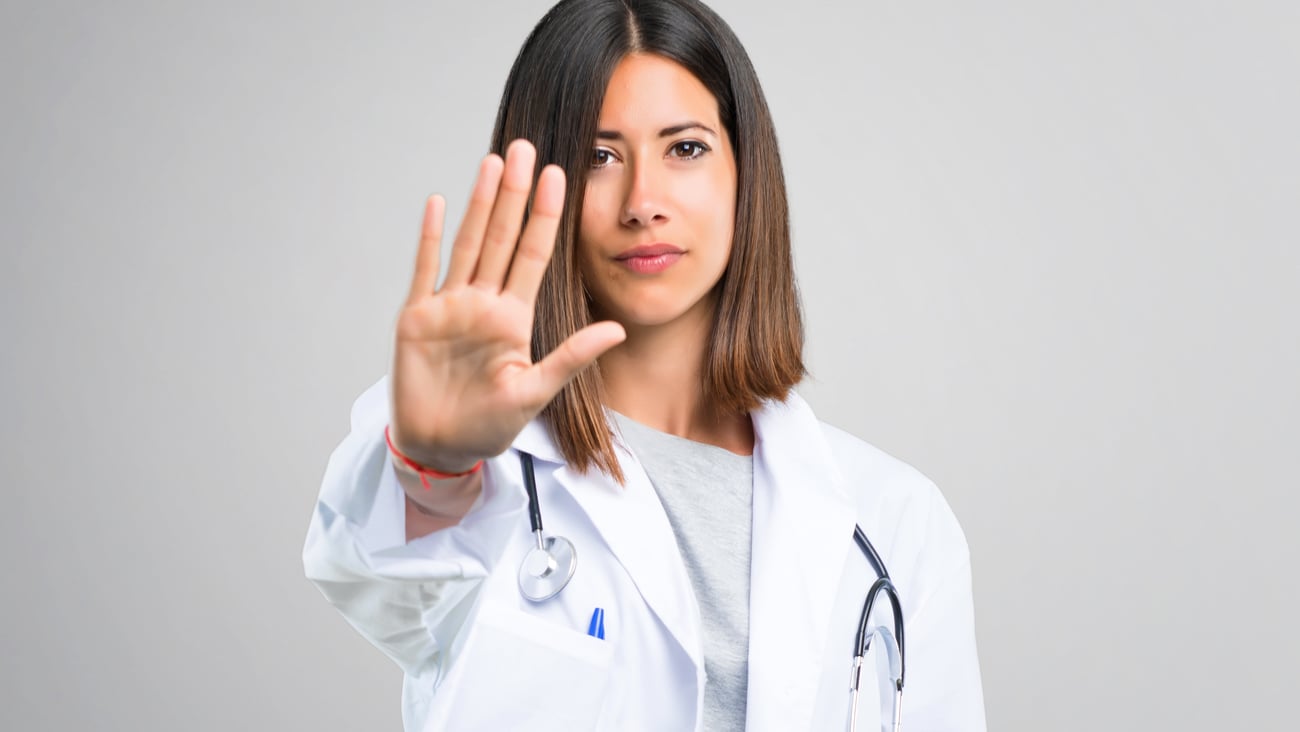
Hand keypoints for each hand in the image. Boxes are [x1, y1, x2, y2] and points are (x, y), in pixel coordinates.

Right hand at [389, 140, 625, 471]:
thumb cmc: (488, 425)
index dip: (544, 216)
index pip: (533, 255)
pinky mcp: (417, 318)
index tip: (559, 176)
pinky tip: (440, 203)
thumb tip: (618, 329)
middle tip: (525, 149)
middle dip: (513, 194)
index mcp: (513, 318)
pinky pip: (425, 270)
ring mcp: (449, 307)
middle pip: (501, 237)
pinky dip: (431, 238)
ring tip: (493, 162)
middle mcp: (483, 304)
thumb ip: (572, 357)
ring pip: (468, 244)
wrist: (441, 447)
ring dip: (479, 203)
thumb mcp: (535, 391)